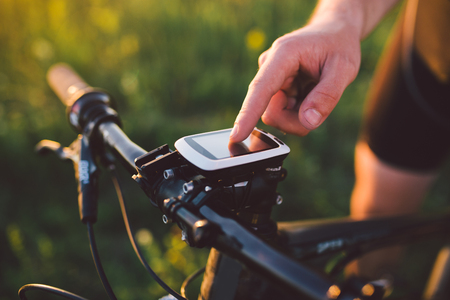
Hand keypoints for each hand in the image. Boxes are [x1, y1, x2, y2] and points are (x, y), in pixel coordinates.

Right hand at [229, 19, 360, 141]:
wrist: (333, 32)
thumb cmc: (339, 46)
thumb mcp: (344, 68)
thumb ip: (327, 96)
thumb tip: (307, 123)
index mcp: (283, 54)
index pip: (261, 88)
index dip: (248, 114)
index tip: (236, 135)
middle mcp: (269, 67)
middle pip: (271, 112)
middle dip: (296, 120)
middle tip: (321, 107)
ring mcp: (269, 79)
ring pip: (276, 116)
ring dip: (299, 116)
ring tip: (316, 94)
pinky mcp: (272, 89)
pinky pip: (281, 113)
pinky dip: (298, 112)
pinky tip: (308, 94)